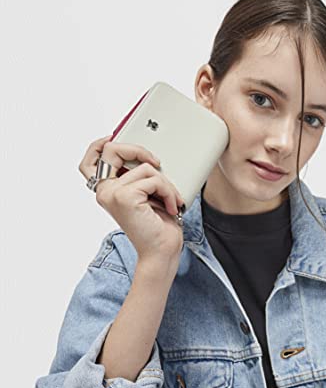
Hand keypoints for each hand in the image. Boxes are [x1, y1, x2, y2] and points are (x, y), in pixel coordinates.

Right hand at [79, 135, 184, 261]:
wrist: (162, 251)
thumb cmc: (158, 226)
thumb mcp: (148, 195)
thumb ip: (140, 176)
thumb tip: (147, 156)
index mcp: (107, 190)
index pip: (91, 161)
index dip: (99, 145)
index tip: (113, 136)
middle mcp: (104, 192)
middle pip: (112, 150)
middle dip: (138, 150)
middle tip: (158, 163)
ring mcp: (112, 194)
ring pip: (145, 167)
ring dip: (166, 183)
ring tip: (172, 200)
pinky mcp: (125, 197)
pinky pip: (154, 179)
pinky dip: (169, 192)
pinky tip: (172, 207)